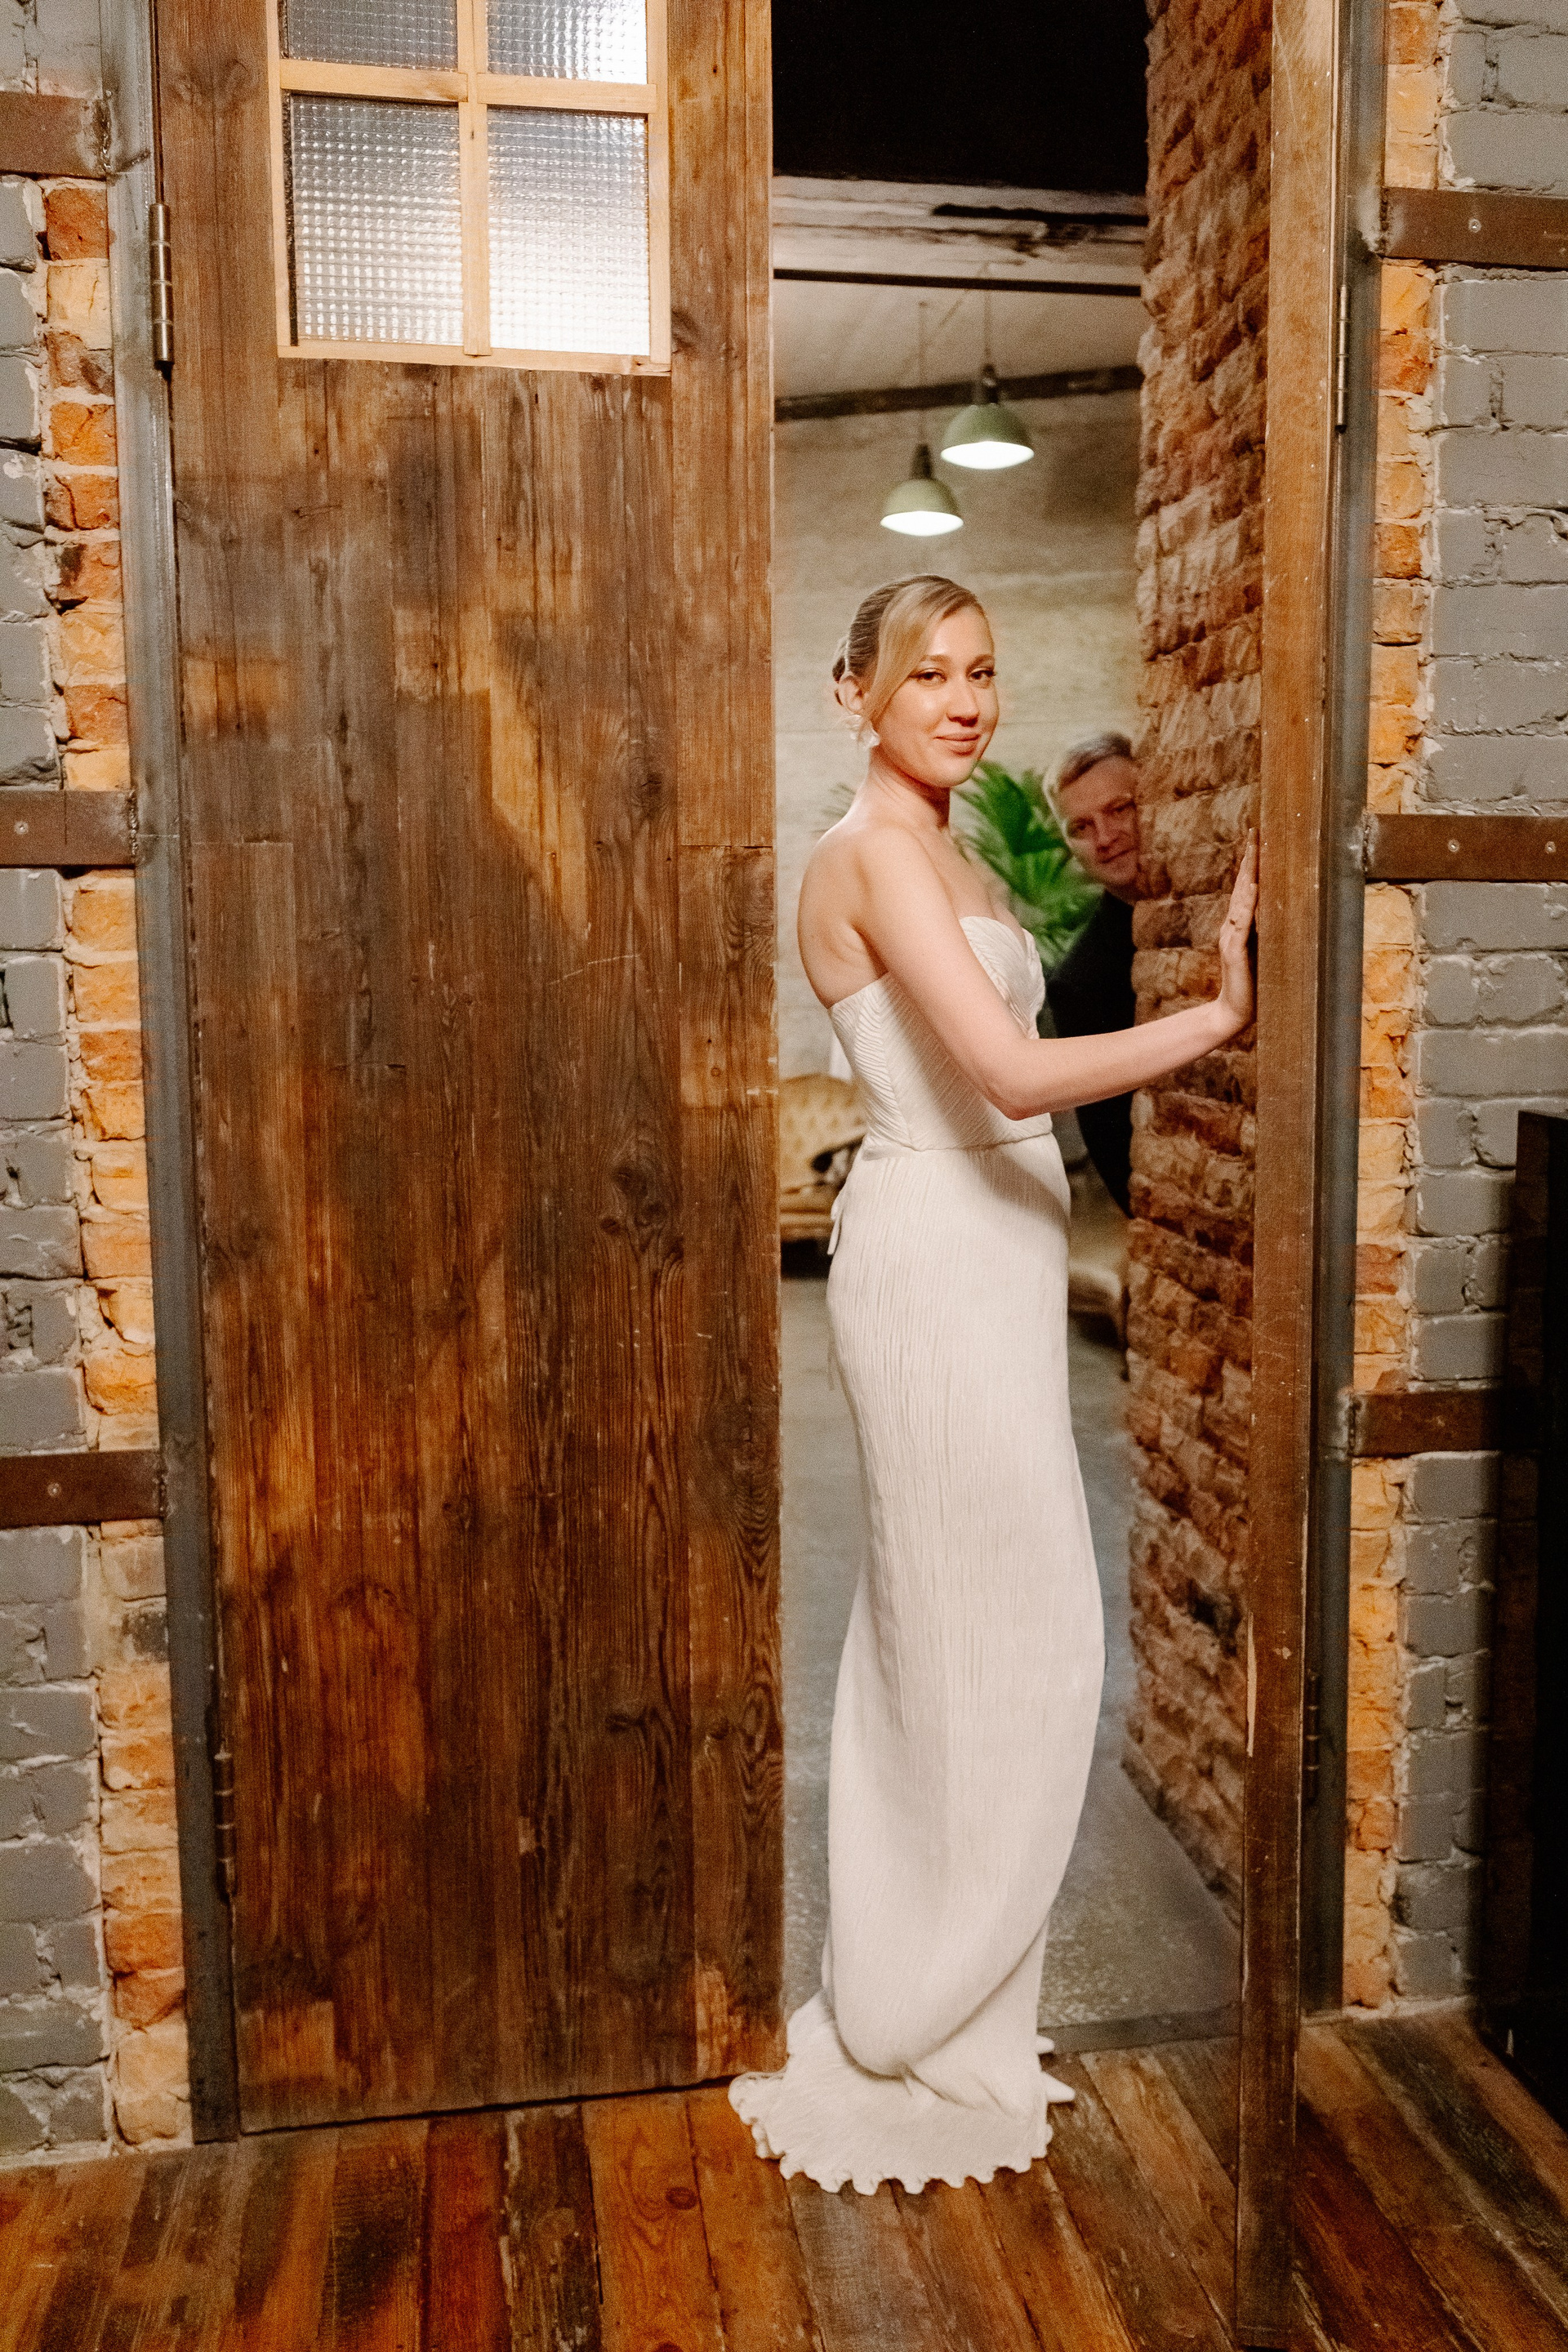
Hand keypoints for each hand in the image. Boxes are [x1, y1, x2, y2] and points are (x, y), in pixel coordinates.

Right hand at [1214, 831, 1257, 1038]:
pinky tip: (1252, 886)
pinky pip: (1241, 921)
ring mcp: (1231, 937)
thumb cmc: (1254, 985)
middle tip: (1255, 832)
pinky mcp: (1234, 950)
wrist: (1234, 1012)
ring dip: (1248, 872)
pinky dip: (1247, 902)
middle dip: (1250, 858)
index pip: (1247, 889)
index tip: (1259, 839)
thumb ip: (1269, 935)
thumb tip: (1289, 915)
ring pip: (1241, 897)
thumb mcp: (1266, 954)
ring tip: (1254, 850)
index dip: (1253, 864)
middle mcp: (1233, 926)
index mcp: (1240, 926)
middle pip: (1242, 885)